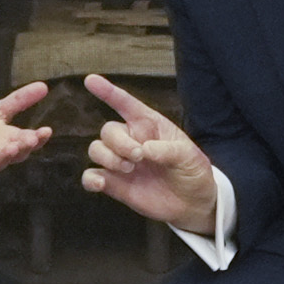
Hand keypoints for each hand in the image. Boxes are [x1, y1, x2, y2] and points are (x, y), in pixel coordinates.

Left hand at [0, 82, 52, 193]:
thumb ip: (19, 101)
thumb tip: (44, 85)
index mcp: (11, 138)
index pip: (29, 140)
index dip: (39, 138)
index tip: (47, 130)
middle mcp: (2, 151)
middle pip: (18, 152)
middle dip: (25, 146)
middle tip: (33, 139)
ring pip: (0, 160)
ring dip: (7, 155)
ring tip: (13, 147)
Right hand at [76, 74, 217, 229]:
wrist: (193, 204)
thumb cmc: (193, 173)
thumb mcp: (190, 157)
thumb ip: (169, 150)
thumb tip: (145, 149)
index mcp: (149, 126)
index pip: (126, 104)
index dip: (108, 92)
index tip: (90, 80)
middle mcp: (132, 141)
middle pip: (108, 130)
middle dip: (119, 142)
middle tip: (138, 157)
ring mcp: (121, 162)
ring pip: (96, 149)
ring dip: (108, 157)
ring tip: (129, 169)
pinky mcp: (114, 184)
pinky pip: (90, 176)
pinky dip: (90, 179)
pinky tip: (100, 184)